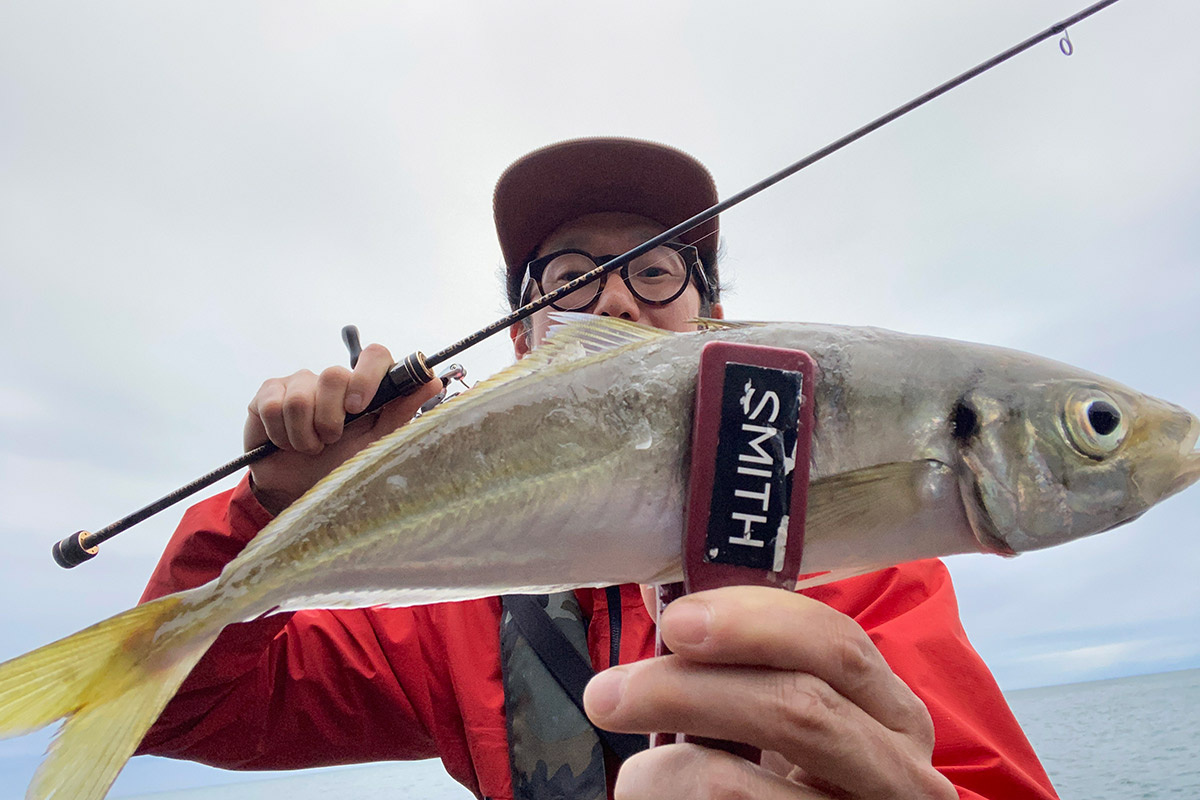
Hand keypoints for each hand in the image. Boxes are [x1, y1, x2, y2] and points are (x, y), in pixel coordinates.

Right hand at [244, 343, 442, 513]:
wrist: (299, 491)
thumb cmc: (342, 465)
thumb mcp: (376, 443)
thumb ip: (402, 412)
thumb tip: (433, 380)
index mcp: (364, 386)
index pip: (374, 354)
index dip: (367, 376)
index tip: (359, 408)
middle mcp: (333, 379)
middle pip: (333, 375)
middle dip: (330, 419)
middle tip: (330, 440)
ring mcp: (299, 382)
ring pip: (300, 397)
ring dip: (304, 435)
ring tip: (310, 447)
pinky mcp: (268, 393)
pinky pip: (271, 406)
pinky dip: (280, 434)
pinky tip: (285, 442)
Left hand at [583, 586, 955, 799]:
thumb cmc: (779, 782)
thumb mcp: (780, 715)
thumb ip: (743, 662)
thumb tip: (663, 597)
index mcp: (894, 716)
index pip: (838, 645)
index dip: (754, 623)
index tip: (676, 619)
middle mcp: (904, 777)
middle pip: (798, 711)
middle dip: (690, 691)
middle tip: (608, 692)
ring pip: (731, 786)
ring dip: (660, 771)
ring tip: (638, 776)